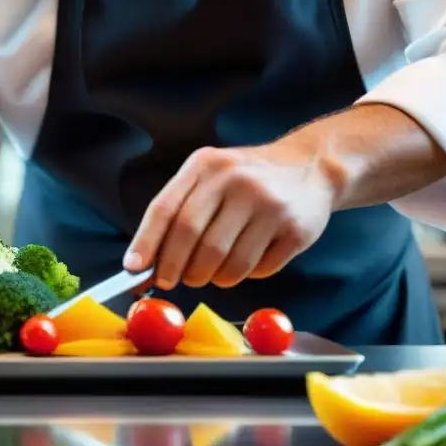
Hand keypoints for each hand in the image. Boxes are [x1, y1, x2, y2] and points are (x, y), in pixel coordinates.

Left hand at [124, 143, 337, 289]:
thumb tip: (143, 264)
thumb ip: (178, 213)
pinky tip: (246, 261)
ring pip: (225, 262)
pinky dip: (245, 275)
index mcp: (206, 165)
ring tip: (210, 272)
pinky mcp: (295, 229)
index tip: (133, 270)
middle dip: (174, 268)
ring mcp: (268, 204)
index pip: (165, 209)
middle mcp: (236, 180)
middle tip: (171, 281)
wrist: (312, 167)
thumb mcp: (210, 178)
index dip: (145, 243)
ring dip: (210, 277)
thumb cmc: (247, 180)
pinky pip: (258, 270)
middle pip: (191, 238)